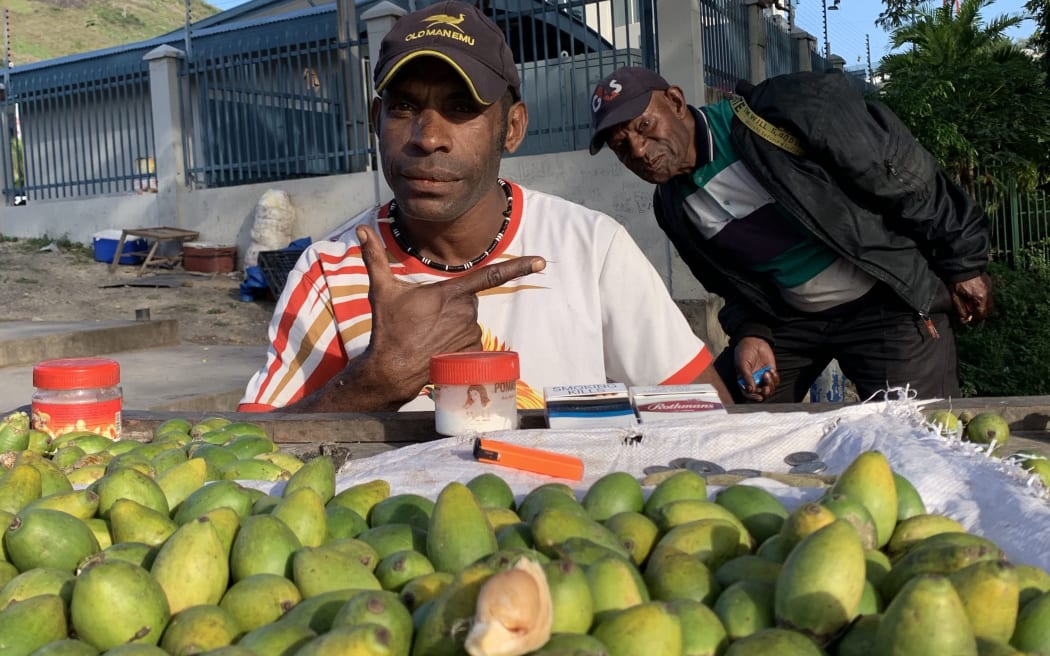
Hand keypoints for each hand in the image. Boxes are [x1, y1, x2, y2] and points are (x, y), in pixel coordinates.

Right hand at [356, 224, 545, 401]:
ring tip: (430, 335)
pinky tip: (439, 348)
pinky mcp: (472, 352)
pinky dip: (459, 343)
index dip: (519, 267)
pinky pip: (472, 341)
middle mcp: (464, 312)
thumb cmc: (389, 328)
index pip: (490, 275)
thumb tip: (360, 230)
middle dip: (452, 305)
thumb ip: (375, 257)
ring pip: (469, 321)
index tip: (542, 261)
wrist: (391, 369)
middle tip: (427, 319)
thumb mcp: (382, 290)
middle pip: (468, 300)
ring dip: (454, 325)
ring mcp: (470, 334)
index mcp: (449, 292)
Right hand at [734, 336, 779, 401]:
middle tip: (765, 388)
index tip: (759, 397)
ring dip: (770, 384)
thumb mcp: (742, 365)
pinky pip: (776, 381)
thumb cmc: (744, 352)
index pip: (748, 393)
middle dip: (764, 393)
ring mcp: (763, 377)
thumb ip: (746, 378)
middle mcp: (753, 381)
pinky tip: (770, 370)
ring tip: (767, 373)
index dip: (753, 397)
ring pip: (769, 389)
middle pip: (761, 394)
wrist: (754, 340)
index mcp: (743, 381)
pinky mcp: (771, 372)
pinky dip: (775, 378)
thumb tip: (750, 390)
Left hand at [950, 272, 992, 324]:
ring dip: (982, 306)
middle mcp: (988, 294)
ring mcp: (990, 287)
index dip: (976, 319)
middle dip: (981, 313)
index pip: (982, 314)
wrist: (961, 266)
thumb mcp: (956, 297)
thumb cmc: (957, 281)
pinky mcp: (989, 283)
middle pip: (989, 310)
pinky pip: (989, 295)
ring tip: (972, 304)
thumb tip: (965, 321)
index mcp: (981, 298)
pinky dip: (983, 299)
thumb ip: (961, 310)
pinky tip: (974, 296)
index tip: (970, 319)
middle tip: (971, 313)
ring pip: (990, 302)